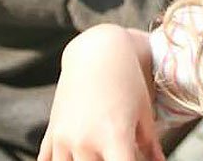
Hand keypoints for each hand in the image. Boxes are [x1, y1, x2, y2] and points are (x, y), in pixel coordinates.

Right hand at [38, 26, 163, 160]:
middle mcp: (86, 141)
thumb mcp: (144, 113)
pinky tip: (72, 158)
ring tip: (96, 154)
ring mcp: (65, 139)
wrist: (97, 53)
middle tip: (116, 153)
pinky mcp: (52, 133)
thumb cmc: (127, 81)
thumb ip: (150, 145)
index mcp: (114, 137)